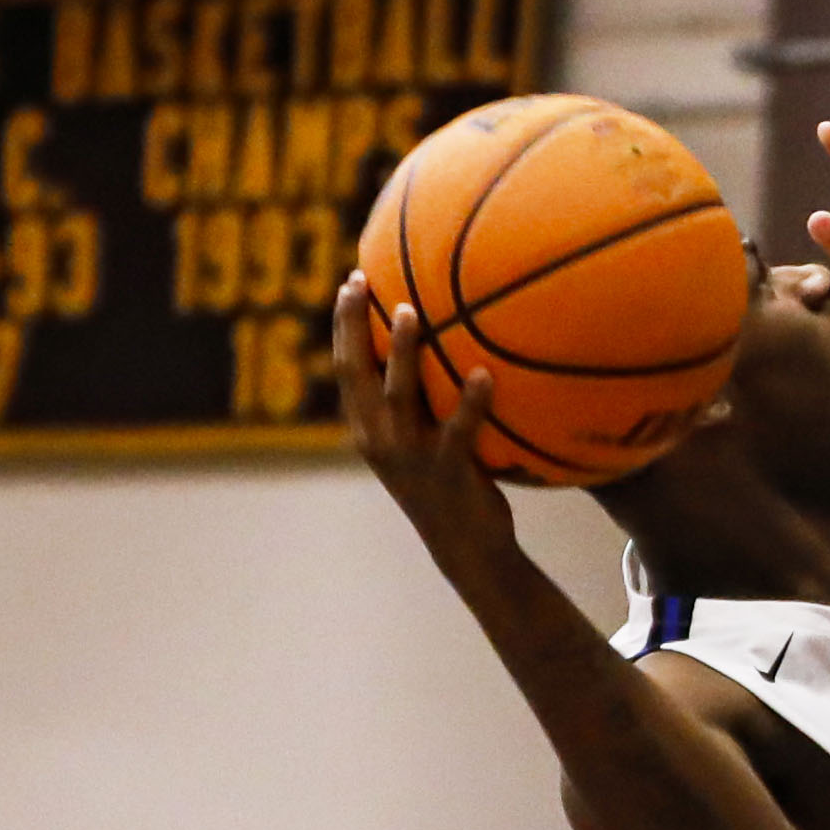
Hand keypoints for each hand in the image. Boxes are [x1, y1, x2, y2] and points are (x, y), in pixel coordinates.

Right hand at [334, 274, 509, 580]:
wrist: (466, 548)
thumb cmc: (448, 485)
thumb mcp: (419, 441)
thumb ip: (415, 402)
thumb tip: (432, 346)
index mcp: (367, 431)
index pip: (346, 370)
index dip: (344, 326)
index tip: (350, 283)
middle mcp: (379, 440)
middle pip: (357, 373)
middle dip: (354, 325)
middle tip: (360, 282)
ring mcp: (411, 456)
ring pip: (400, 395)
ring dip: (403, 352)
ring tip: (411, 311)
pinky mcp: (449, 471)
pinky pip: (459, 430)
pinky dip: (472, 402)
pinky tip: (485, 374)